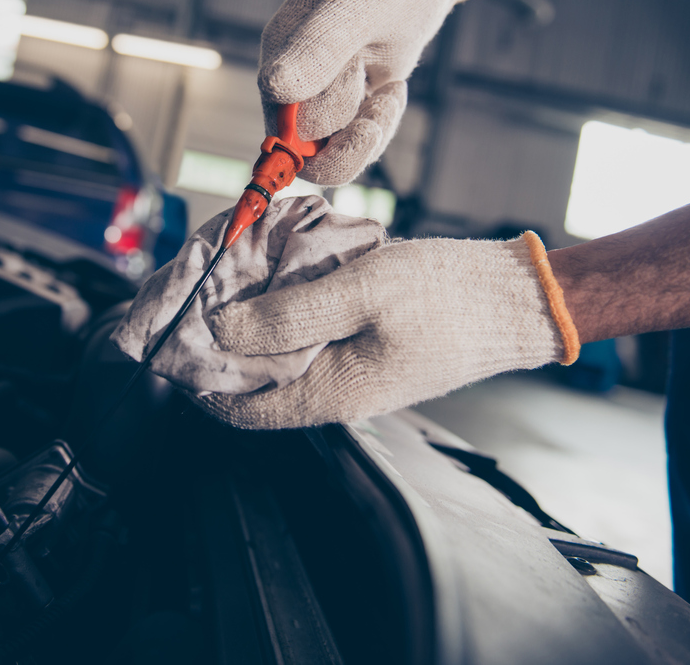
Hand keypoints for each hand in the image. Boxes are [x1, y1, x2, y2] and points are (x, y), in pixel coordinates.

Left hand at [196, 233, 578, 428]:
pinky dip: (286, 315)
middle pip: (257, 384)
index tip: (170, 339)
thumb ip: (288, 315)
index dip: (197, 380)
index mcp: (331, 394)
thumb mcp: (360, 291)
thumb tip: (222, 328)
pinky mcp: (369, 351)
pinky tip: (281, 279)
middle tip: (197, 296)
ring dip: (253, 327)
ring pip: (282, 360)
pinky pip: (311, 341)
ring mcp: (356, 374)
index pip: (239, 410)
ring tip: (231, 281)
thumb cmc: (449, 296)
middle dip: (221, 347)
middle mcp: (338, 394)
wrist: (519, 299)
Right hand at [259, 0, 461, 185]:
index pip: (281, 128)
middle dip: (351, 125)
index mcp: (279, 56)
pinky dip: (380, 126)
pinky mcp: (345, 107)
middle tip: (377, 82)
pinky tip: (391, 89)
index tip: (363, 118)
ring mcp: (317, 97)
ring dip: (369, 132)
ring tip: (390, 93)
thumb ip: (317, 48)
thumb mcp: (355, 6)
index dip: (319, 137)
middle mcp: (291, 82)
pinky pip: (355, 145)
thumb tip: (274, 88)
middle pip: (308, 148)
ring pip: (332, 155)